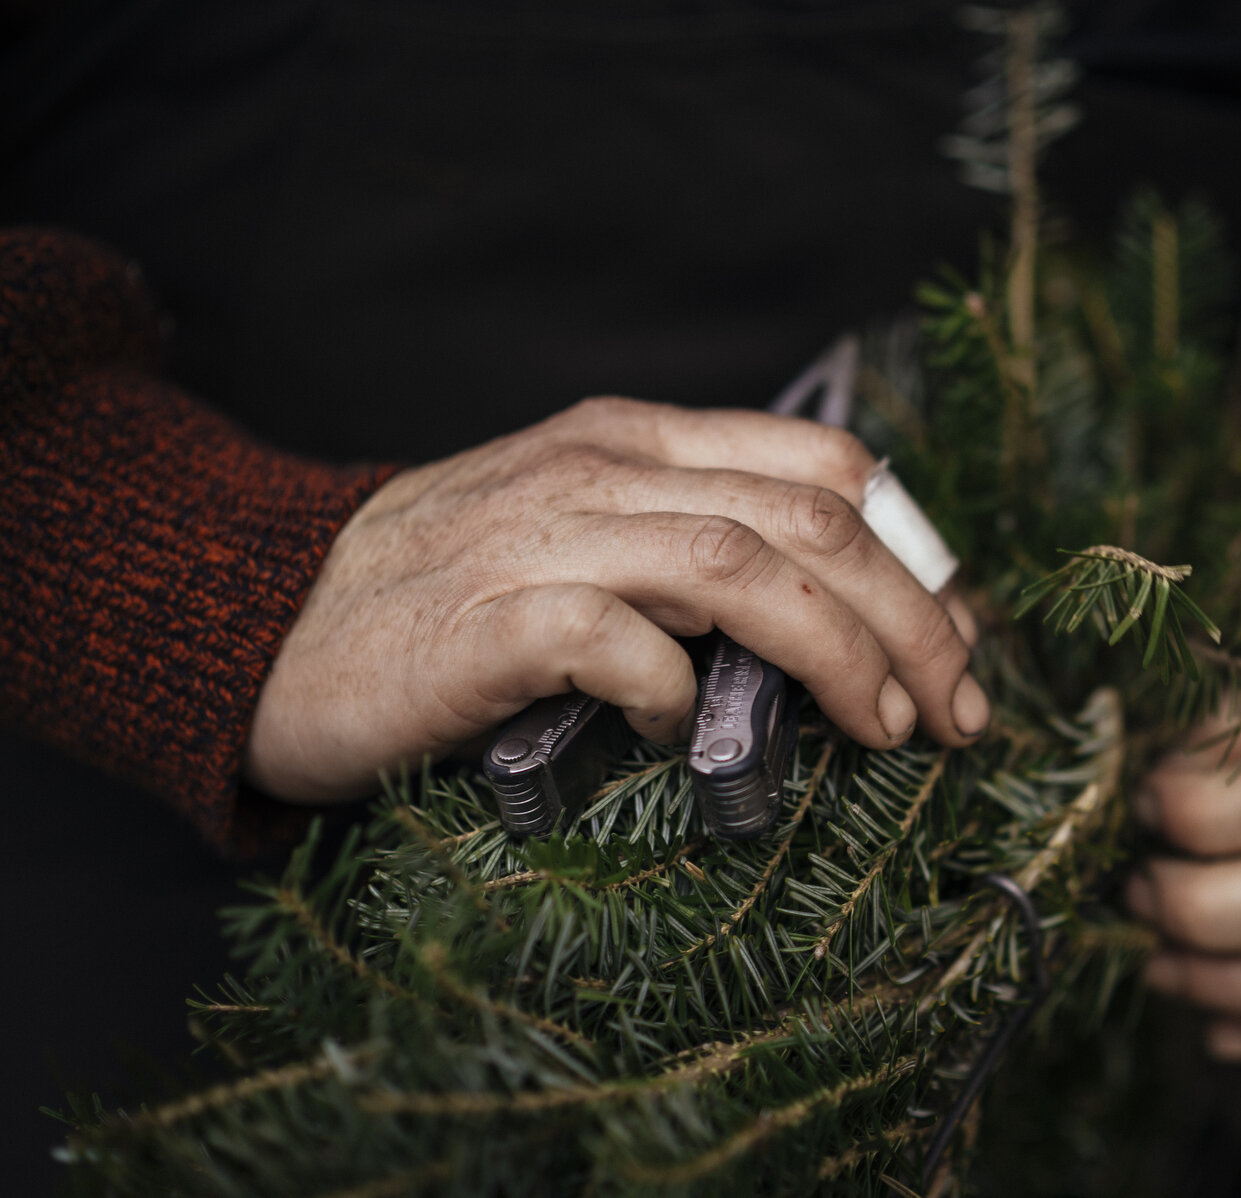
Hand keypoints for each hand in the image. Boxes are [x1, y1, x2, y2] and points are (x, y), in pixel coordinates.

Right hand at [245, 397, 987, 801]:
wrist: (266, 626)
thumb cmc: (443, 596)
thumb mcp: (581, 531)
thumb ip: (688, 543)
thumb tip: (836, 613)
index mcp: (635, 439)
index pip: (821, 461)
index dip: (912, 551)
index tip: (956, 636)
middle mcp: (601, 469)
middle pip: (810, 517)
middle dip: (914, 618)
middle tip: (961, 708)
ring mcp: (543, 537)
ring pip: (743, 568)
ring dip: (842, 655)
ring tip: (886, 731)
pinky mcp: (489, 622)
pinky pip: (622, 645)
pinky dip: (681, 697)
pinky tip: (686, 739)